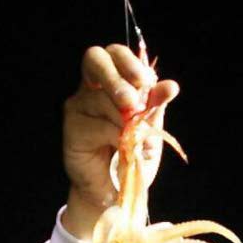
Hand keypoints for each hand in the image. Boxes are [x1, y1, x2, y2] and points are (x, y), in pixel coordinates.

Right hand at [62, 44, 179, 239]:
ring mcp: (78, 106)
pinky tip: (122, 149)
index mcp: (112, 81)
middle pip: (95, 58)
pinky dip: (115, 136)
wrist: (117, 189)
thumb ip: (156, 107)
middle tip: (132, 102)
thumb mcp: (150, 128)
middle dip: (117, 76)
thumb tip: (171, 85)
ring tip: (134, 138)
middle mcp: (91, 88)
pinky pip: (97, 124)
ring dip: (123, 118)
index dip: (129, 62)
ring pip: (100, 98)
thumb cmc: (133, 155)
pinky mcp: (72, 128)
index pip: (114, 53)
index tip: (147, 82)